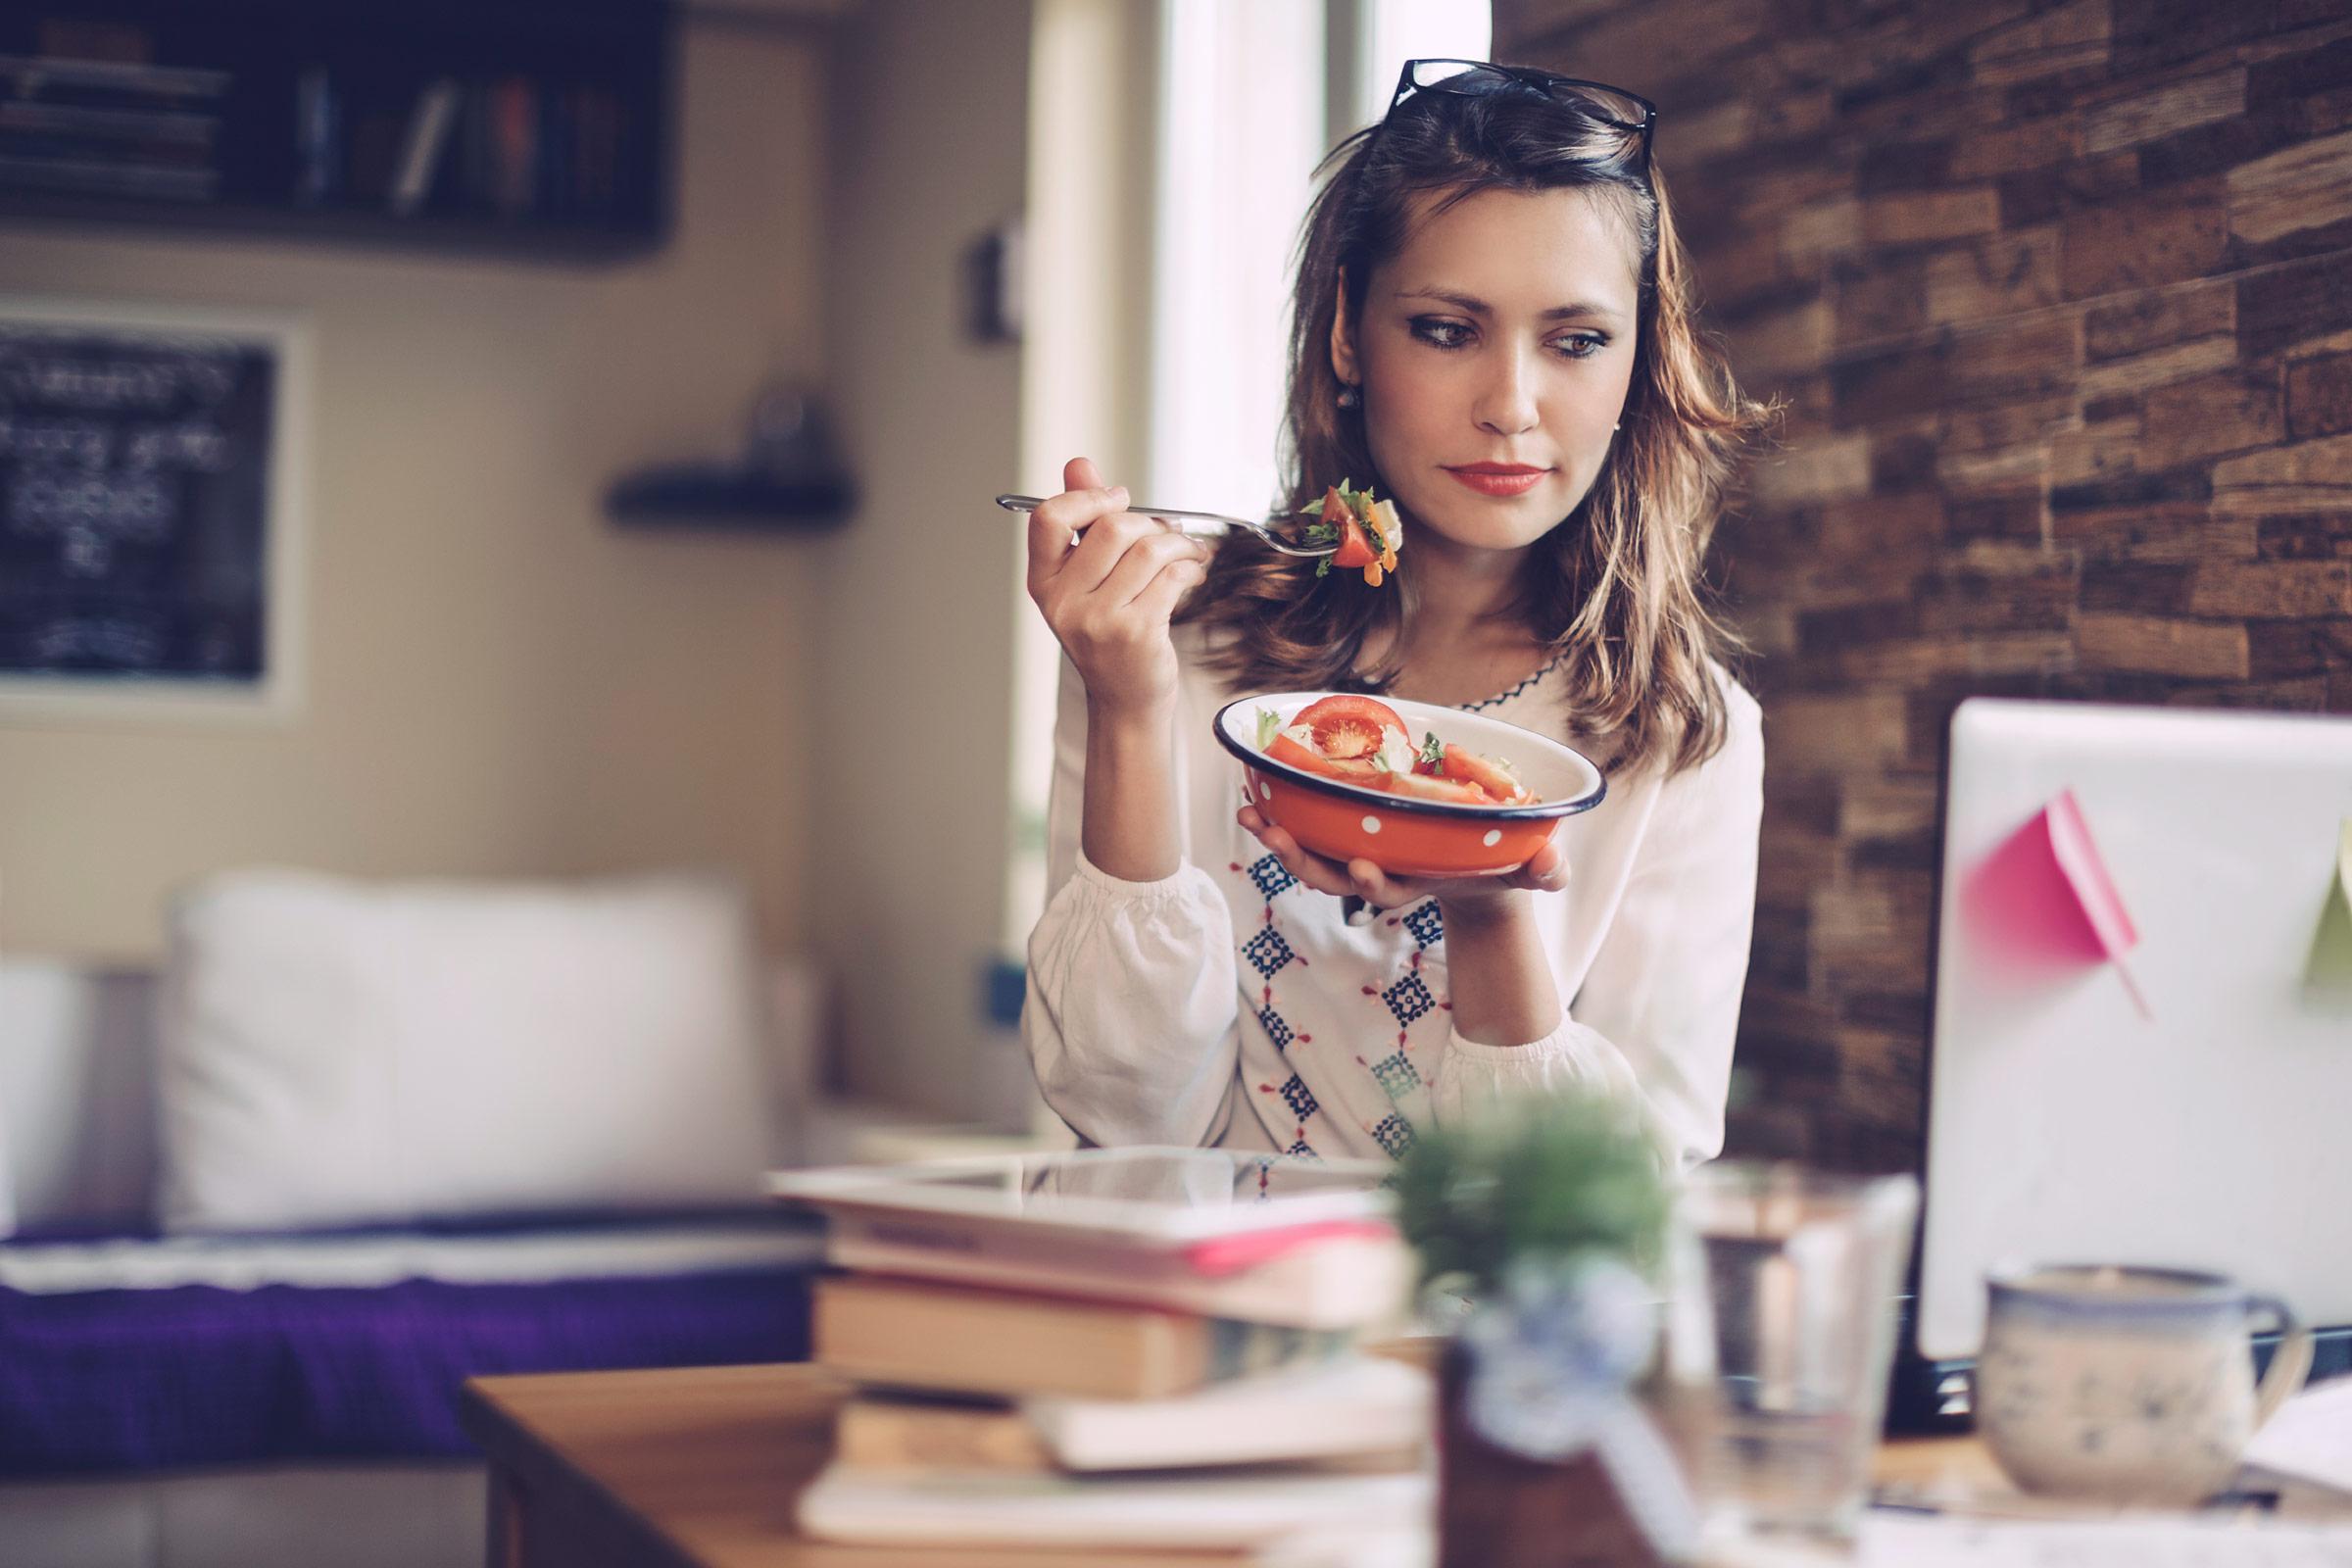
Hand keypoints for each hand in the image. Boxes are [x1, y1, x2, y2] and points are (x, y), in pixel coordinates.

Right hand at [1025, 456, 1212, 723]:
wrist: (1127, 701)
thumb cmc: (1110, 636)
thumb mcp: (1088, 580)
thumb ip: (1083, 522)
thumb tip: (1078, 464)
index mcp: (1044, 582)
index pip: (1048, 518)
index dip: (1088, 497)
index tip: (1119, 499)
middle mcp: (1063, 601)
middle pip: (1112, 527)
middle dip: (1151, 523)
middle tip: (1169, 534)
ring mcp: (1097, 620)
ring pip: (1149, 549)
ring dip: (1180, 544)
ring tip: (1189, 553)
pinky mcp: (1135, 632)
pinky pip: (1172, 576)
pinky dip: (1191, 567)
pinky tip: (1193, 574)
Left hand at [1236, 805, 1569, 913]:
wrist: (1480, 874)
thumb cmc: (1501, 867)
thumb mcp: (1527, 870)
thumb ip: (1543, 870)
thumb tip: (1554, 866)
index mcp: (1420, 882)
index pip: (1390, 889)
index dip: (1372, 883)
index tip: (1360, 867)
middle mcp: (1384, 874)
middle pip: (1334, 877)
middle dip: (1302, 860)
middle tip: (1273, 835)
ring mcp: (1364, 858)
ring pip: (1313, 858)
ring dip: (1279, 838)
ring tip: (1249, 814)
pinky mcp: (1352, 839)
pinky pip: (1312, 834)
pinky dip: (1284, 818)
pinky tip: (1258, 795)